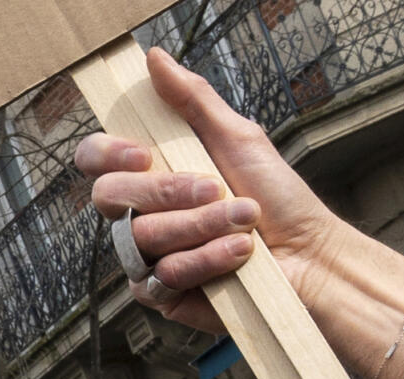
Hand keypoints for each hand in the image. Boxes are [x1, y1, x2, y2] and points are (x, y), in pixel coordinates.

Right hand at [72, 47, 403, 378]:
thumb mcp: (238, 137)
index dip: (106, 155)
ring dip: (201, 226)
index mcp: (149, 175)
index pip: (95, 162)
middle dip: (167, 192)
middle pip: (110, 200)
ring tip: (245, 222)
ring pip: (140, 239)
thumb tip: (155, 58)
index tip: (145, 153)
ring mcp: (145, 257)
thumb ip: (193, 100)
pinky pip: (158, 277)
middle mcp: (139, 216)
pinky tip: (236, 256)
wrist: (308, 254)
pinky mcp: (159, 294)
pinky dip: (203, 262)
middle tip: (214, 187)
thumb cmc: (277, 197)